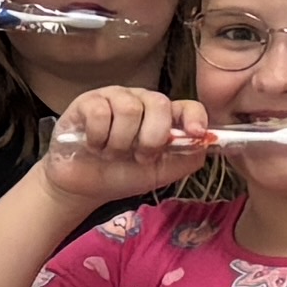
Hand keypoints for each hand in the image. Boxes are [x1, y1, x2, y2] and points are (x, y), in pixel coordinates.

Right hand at [41, 83, 215, 211]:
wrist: (83, 187)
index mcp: (163, 118)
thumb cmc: (121, 176)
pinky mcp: (88, 101)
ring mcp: (115, 98)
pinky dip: (97, 137)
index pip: (188, 106)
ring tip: (110, 153)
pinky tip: (93, 144)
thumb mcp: (160, 174)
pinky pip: (100, 112)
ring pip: (128, 109)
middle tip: (137, 157)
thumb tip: (204, 143)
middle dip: (151, 138)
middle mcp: (142, 102)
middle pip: (159, 103)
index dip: (194, 117)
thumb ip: (186, 159)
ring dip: (119, 142)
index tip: (196, 134)